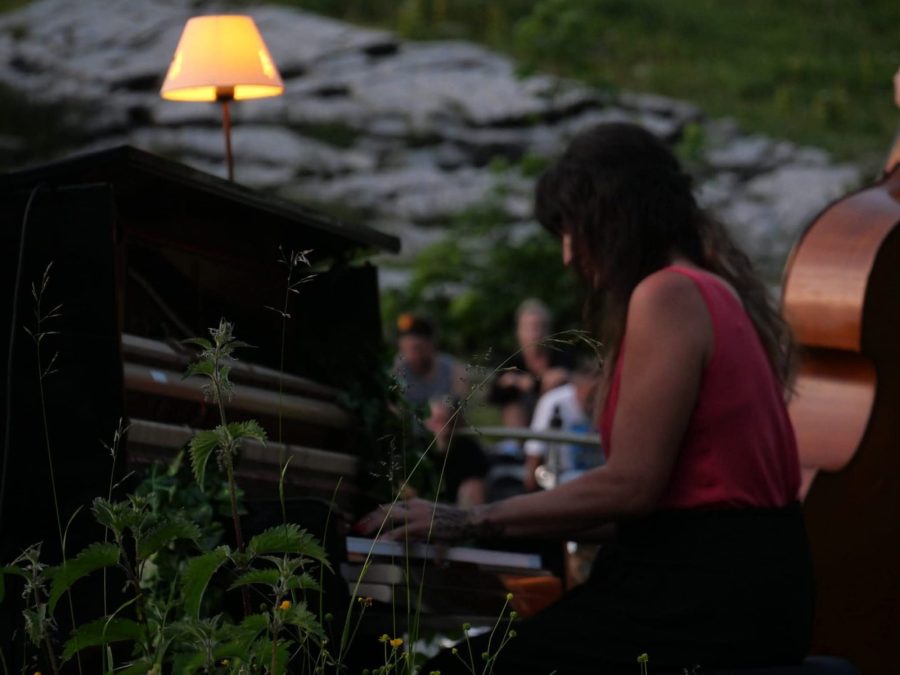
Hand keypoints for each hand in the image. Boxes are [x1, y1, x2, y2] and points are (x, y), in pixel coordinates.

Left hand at [355, 499, 493, 542]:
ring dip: (375, 524)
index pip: (390, 506)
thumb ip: (417, 529)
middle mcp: (414, 505)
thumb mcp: (431, 521)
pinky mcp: (424, 526)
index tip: (363, 522)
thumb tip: (402, 538)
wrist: (468, 520)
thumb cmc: (451, 524)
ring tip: (363, 532)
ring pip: (390, 516)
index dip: (375, 514)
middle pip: (386, 509)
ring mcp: (418, 515)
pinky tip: (382, 542)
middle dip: (370, 518)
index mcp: (415, 503)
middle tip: (357, 527)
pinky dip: (390, 536)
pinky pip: (403, 531)